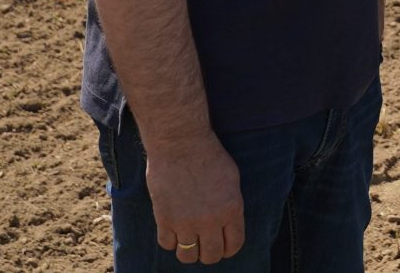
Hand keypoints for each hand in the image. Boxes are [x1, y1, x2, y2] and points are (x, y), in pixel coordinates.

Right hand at [148, 133, 243, 263]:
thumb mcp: (231, 179)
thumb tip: (228, 225)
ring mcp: (186, 222)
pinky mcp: (164, 219)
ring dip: (189, 251)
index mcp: (231, 209)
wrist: (180, 143)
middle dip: (209, 253)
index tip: (223, 246)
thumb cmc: (208, 155)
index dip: (229, 249)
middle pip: (211, 256)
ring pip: (188, 256)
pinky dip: (170, 240)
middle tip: (204, 244)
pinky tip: (173, 229)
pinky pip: (167, 244)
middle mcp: (210, 220)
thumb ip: (231, 205)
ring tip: (188, 240)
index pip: (234, 245)